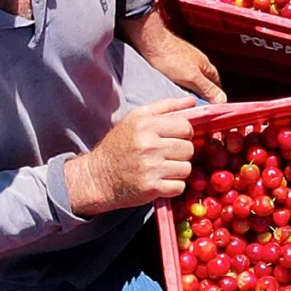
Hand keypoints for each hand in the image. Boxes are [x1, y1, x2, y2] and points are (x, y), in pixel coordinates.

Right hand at [66, 97, 195, 214]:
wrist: (98, 177)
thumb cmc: (119, 145)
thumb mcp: (136, 118)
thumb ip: (165, 106)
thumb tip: (192, 101)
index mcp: (145, 125)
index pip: (185, 127)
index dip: (185, 133)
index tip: (176, 138)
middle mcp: (148, 145)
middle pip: (188, 149)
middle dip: (181, 153)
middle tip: (166, 155)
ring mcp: (150, 168)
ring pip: (186, 168)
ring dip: (178, 170)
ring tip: (162, 168)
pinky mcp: (151, 188)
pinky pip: (179, 186)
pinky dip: (172, 186)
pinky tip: (160, 181)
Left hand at [124, 12, 226, 103]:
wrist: (152, 42)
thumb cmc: (171, 58)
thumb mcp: (192, 78)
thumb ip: (207, 89)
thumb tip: (222, 100)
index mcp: (208, 67)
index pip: (218, 88)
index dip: (216, 100)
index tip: (210, 112)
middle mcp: (200, 63)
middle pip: (207, 84)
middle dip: (204, 96)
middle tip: (198, 110)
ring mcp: (188, 61)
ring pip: (195, 80)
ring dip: (193, 90)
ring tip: (186, 102)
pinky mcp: (176, 60)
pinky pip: (183, 77)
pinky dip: (182, 84)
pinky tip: (175, 89)